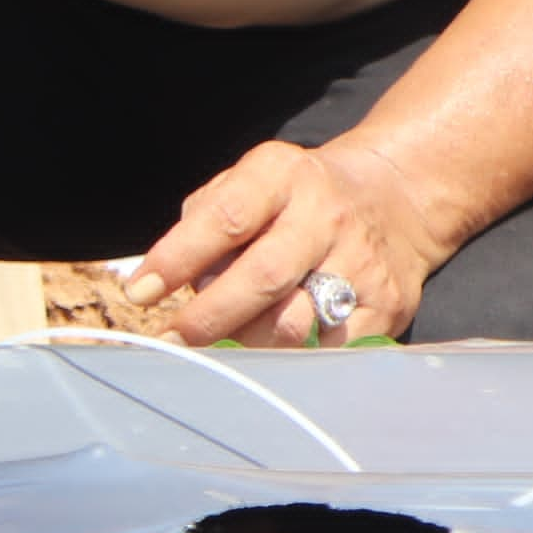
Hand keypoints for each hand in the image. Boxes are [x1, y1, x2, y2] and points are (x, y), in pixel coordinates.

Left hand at [129, 136, 451, 346]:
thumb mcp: (246, 183)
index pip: (224, 219)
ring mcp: (361, 262)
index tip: (140, 291)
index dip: (177, 258)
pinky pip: (328, 349)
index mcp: (280, 176)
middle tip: (172, 338)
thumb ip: (203, 223)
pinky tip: (273, 347)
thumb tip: (169, 282)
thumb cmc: (294, 199)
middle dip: (208, 317)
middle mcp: (324, 217)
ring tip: (226, 338)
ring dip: (247, 341)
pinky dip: (291, 357)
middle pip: (263, 278)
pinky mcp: (387, 306)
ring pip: (295, 324)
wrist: (393, 200)